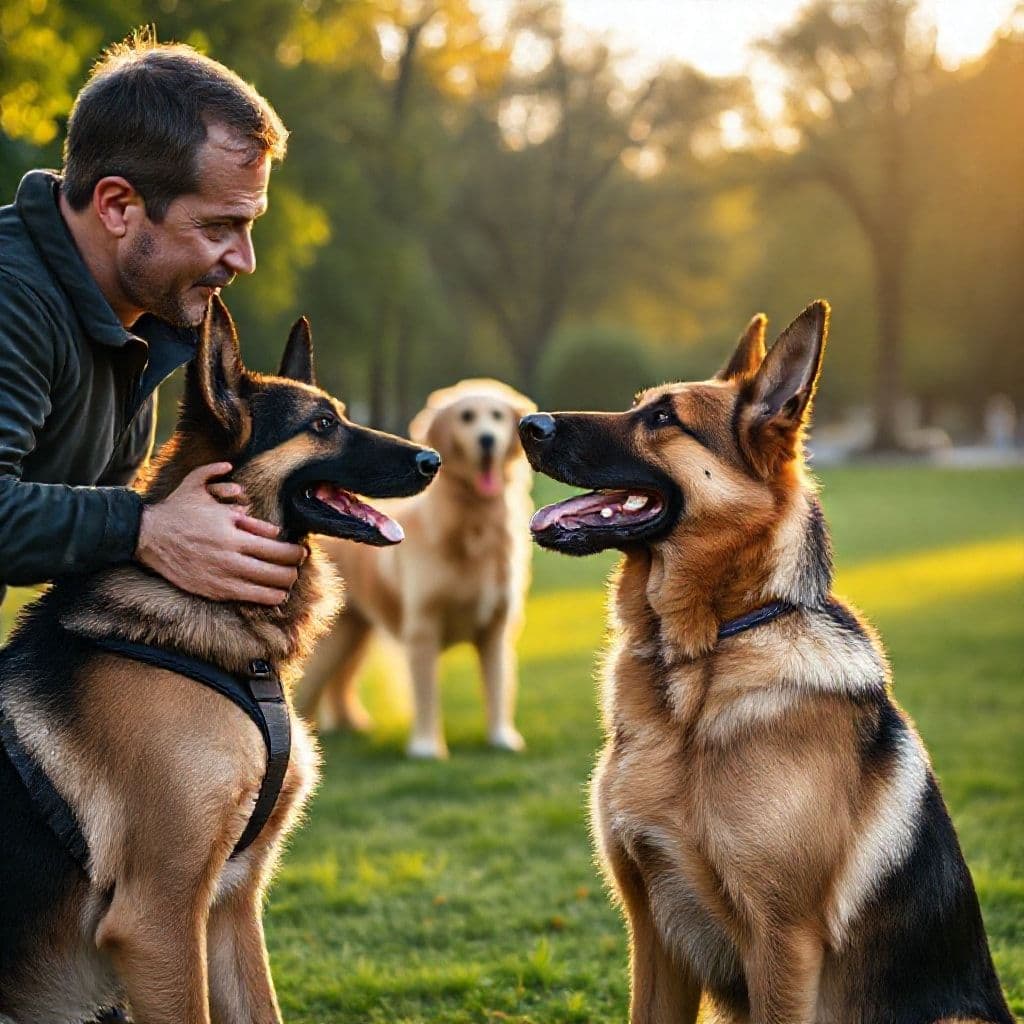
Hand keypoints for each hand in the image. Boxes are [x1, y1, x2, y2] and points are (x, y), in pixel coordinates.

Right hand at [135, 462, 305, 604]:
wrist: (149, 535)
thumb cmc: (183, 513)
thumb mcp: (214, 501)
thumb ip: (245, 514)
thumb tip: (275, 532)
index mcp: (234, 536)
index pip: (278, 550)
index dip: (296, 554)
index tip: (303, 552)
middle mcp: (230, 559)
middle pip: (275, 573)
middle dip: (292, 572)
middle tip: (299, 568)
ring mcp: (220, 578)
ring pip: (263, 590)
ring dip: (282, 588)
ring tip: (289, 583)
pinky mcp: (210, 590)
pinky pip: (244, 599)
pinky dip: (263, 598)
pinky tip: (274, 597)